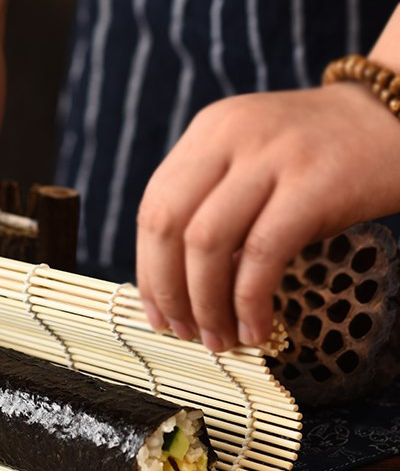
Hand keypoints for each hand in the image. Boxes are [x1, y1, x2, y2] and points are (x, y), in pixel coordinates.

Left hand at [136, 82, 399, 351]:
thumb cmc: (322, 156)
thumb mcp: (253, 158)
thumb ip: (212, 201)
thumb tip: (176, 284)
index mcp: (209, 131)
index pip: (153, 206)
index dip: (147, 268)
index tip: (155, 311)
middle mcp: (231, 136)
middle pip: (167, 224)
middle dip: (167, 289)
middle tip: (183, 331)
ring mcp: (272, 157)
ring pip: (207, 243)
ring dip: (205, 304)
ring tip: (219, 339)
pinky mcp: (315, 185)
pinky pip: (262, 254)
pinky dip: (249, 301)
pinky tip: (256, 328)